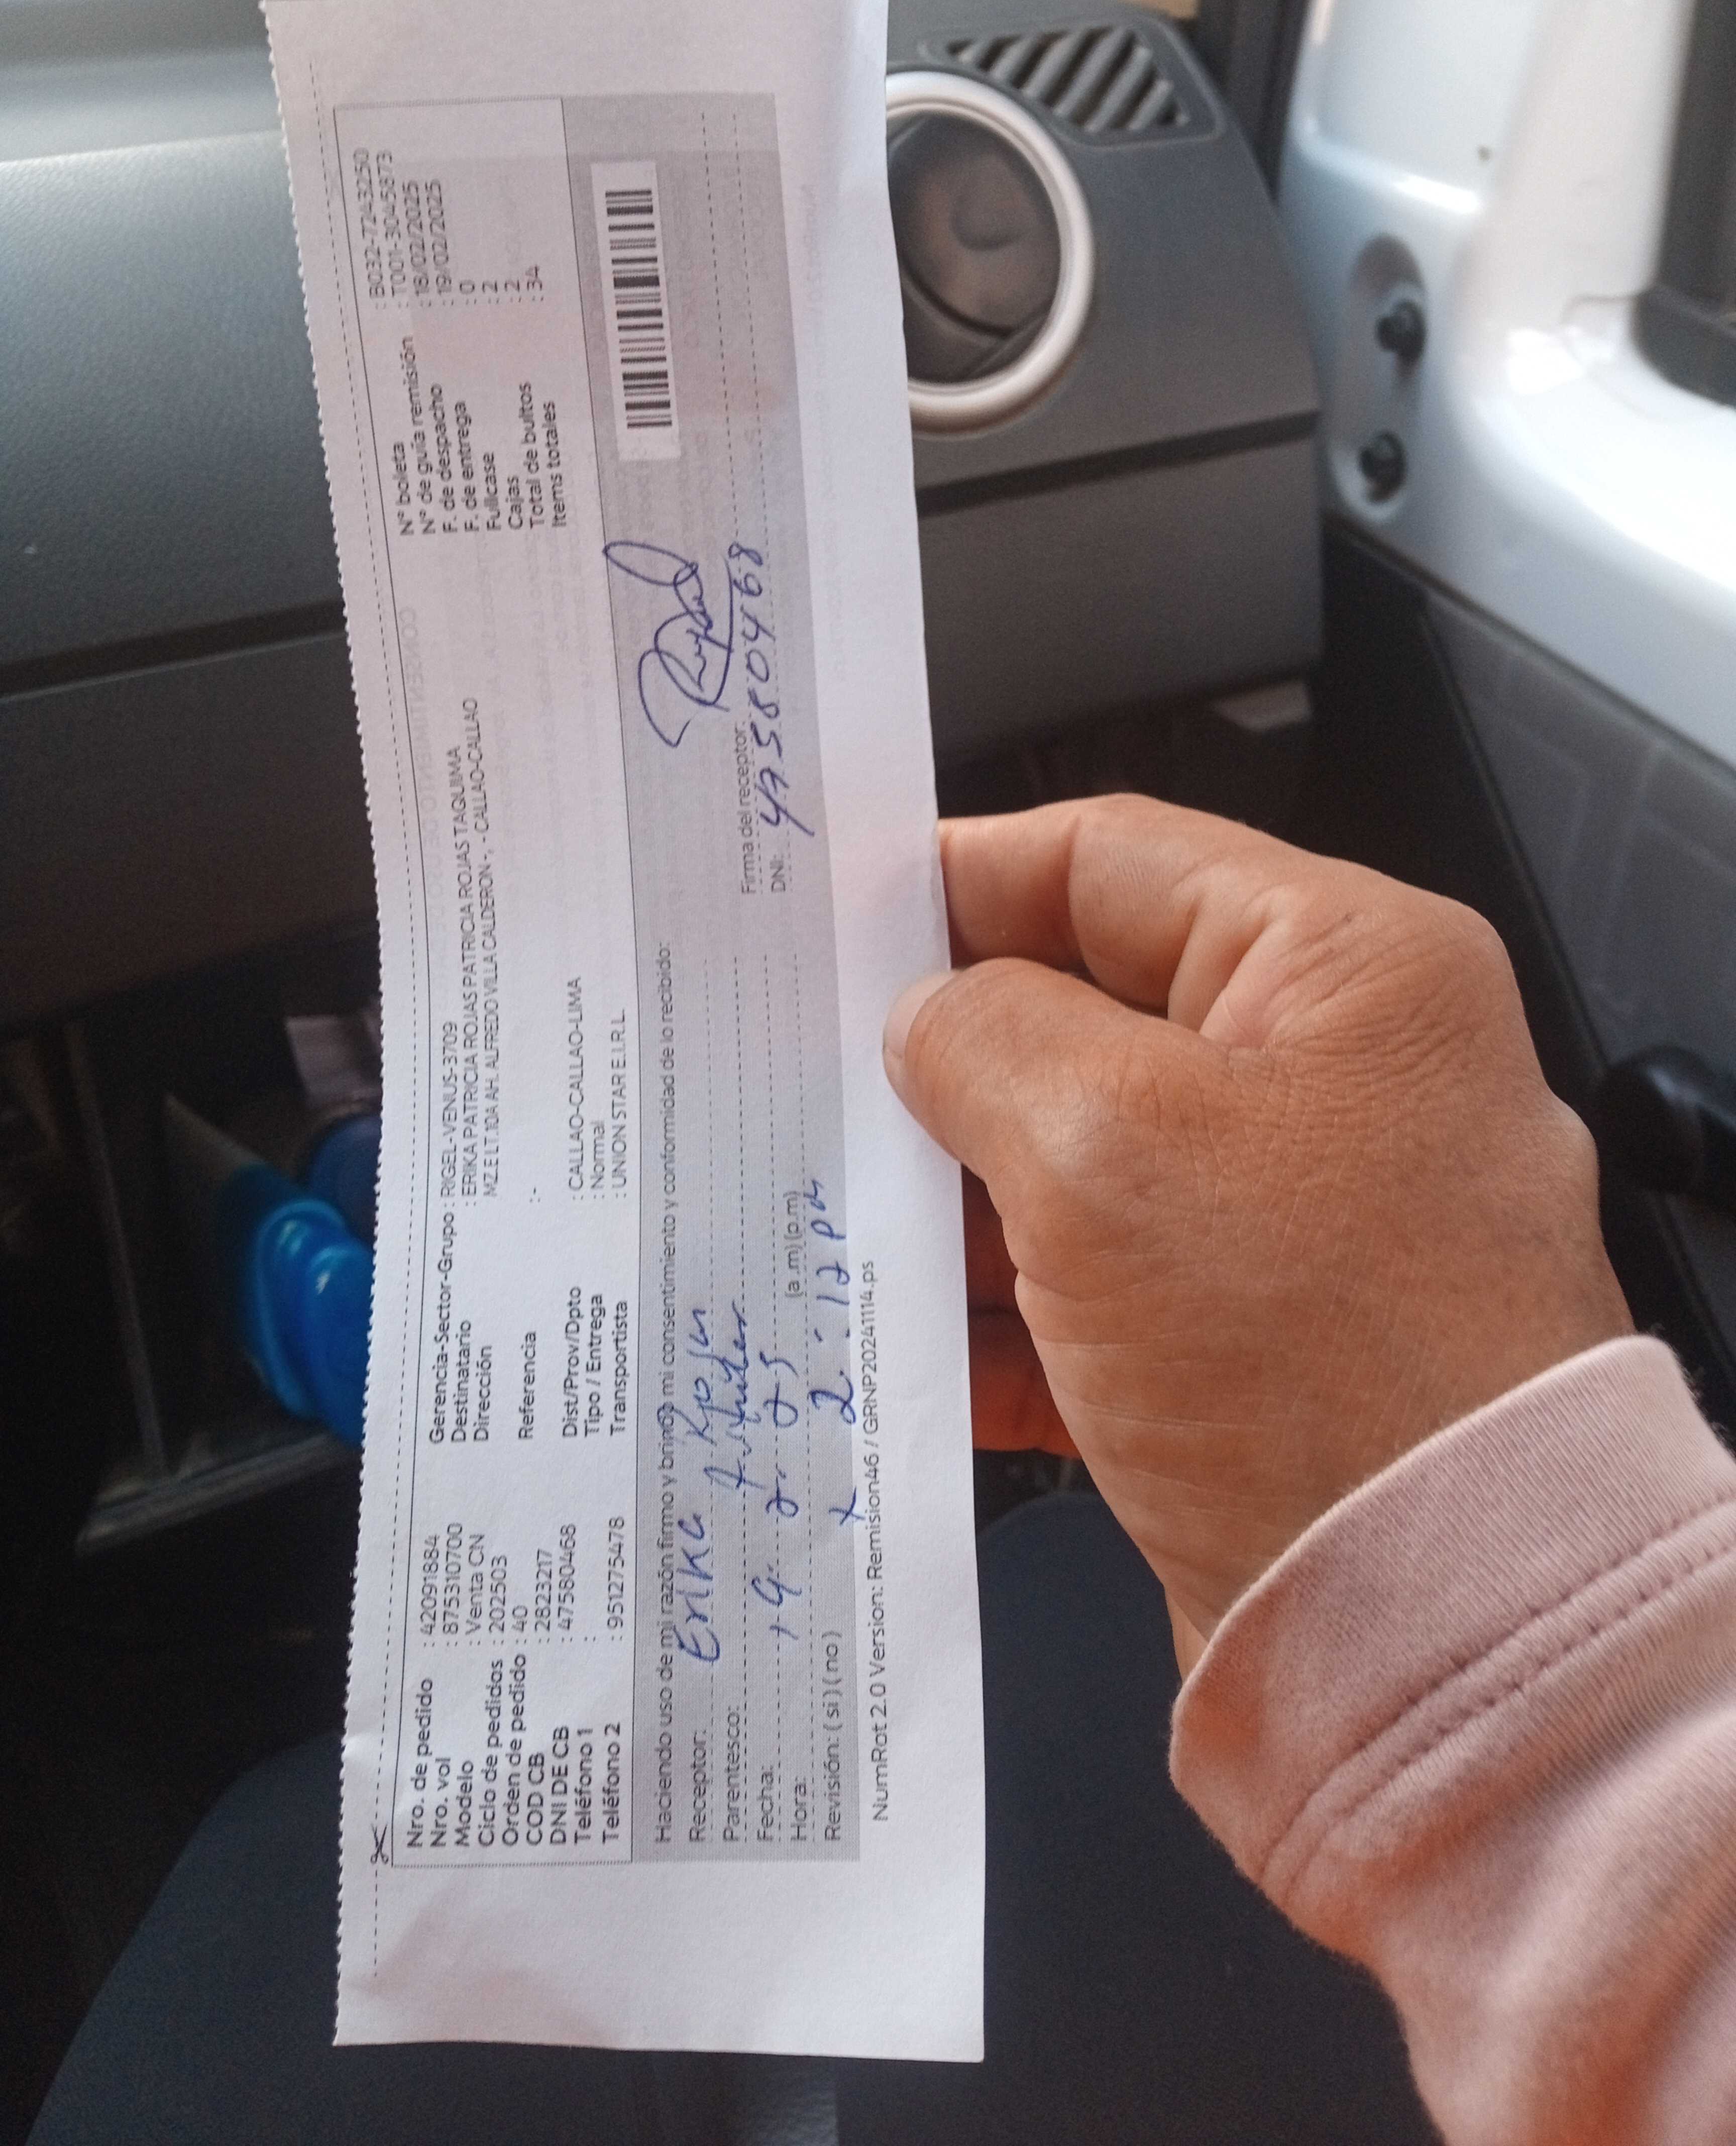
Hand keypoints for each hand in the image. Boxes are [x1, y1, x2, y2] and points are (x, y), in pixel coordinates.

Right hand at [885, 797, 1631, 1654]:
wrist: (1443, 1636)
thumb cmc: (1311, 1357)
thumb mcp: (1109, 1144)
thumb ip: (986, 1035)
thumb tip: (927, 1016)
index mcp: (1344, 969)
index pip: (1112, 859)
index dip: (957, 879)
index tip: (828, 924)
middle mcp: (1337, 1080)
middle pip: (1089, 1017)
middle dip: (944, 1063)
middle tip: (800, 1086)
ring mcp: (1301, 1226)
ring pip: (1084, 1168)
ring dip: (962, 1203)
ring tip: (834, 1223)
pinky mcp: (1263, 1355)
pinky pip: (1108, 1301)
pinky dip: (1014, 1322)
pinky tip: (916, 1351)